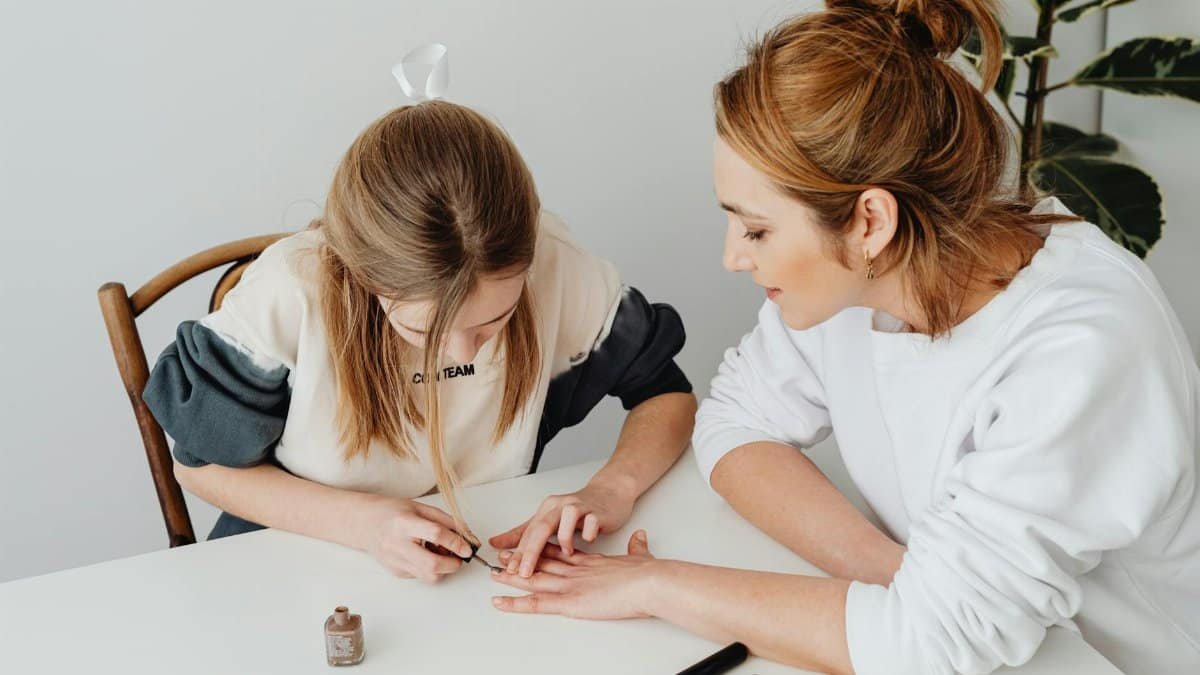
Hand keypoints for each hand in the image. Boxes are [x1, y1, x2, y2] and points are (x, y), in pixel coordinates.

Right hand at [364, 497, 474, 583]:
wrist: (366, 524)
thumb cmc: (393, 513)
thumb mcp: (420, 508)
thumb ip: (445, 521)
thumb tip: (467, 536)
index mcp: (404, 523)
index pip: (435, 534)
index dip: (455, 542)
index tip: (467, 547)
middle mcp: (397, 545)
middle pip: (432, 565)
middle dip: (453, 564)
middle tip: (459, 556)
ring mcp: (395, 561)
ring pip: (428, 576)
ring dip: (443, 569)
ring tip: (439, 553)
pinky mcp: (396, 572)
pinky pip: (421, 576)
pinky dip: (430, 569)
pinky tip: (425, 554)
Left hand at [489, 479, 636, 577]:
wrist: (610, 493)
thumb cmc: (579, 510)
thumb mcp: (549, 520)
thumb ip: (523, 533)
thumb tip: (495, 543)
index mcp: (547, 510)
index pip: (528, 533)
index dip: (516, 553)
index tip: (506, 571)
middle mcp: (560, 506)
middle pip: (541, 528)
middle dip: (530, 552)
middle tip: (523, 572)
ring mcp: (580, 507)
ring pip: (566, 520)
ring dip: (564, 539)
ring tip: (566, 553)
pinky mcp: (599, 511)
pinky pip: (591, 522)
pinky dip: (588, 533)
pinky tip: (588, 541)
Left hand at [490, 530, 660, 618]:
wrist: (651, 581)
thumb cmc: (648, 573)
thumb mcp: (639, 556)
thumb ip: (636, 548)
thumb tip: (640, 538)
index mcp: (591, 560)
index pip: (561, 550)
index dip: (543, 548)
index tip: (529, 545)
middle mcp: (576, 567)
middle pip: (542, 558)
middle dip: (521, 557)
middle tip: (502, 556)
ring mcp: (570, 583)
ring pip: (534, 577)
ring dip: (512, 575)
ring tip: (493, 574)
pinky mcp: (570, 600)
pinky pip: (536, 602)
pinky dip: (516, 603)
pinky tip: (500, 601)